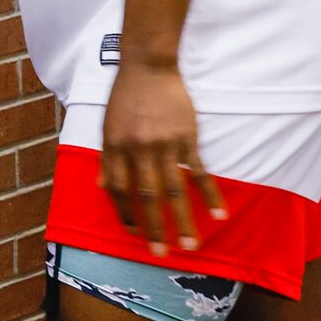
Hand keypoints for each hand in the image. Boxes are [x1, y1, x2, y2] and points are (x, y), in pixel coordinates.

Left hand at [100, 59, 223, 254]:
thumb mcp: (106, 124)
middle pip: (146, 197)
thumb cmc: (125, 97)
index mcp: (113, 147)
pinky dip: (210, 195)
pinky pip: (200, 173)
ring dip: (183, 221)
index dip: (123, 213)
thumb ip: (106, 157)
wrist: (147, 66)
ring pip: (174, 191)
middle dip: (153, 228)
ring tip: (190, 246)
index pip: (116, 189)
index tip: (131, 233)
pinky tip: (220, 215)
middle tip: (159, 253)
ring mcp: (164, 145)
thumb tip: (100, 187)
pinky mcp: (187, 139)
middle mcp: (137, 149)